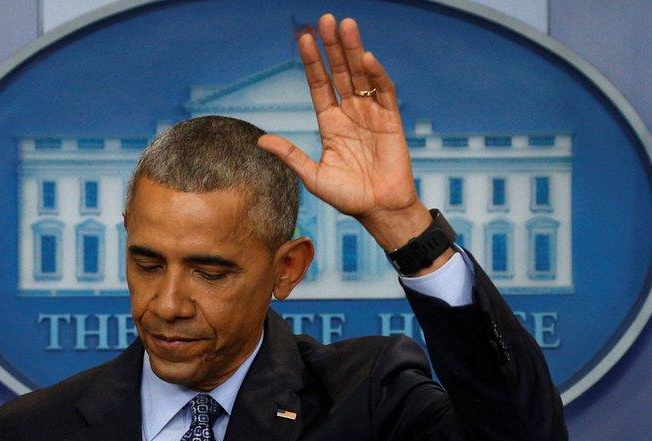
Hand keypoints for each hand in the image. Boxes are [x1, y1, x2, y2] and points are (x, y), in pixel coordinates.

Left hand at [258, 14, 431, 252]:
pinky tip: (365, 58)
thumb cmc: (348, 197)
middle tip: (325, 19)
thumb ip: (290, 155)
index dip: (312, 63)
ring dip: (352, 50)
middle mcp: (350, 113)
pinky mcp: (392, 121)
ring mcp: (371, 115)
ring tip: (345, 25)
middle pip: (339, 73)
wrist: (379, 210)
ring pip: (360, 76)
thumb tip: (260, 140)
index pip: (319, 85)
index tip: (303, 39)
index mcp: (330, 123)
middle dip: (332, 47)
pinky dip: (376, 75)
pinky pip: (384, 93)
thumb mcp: (313, 176)